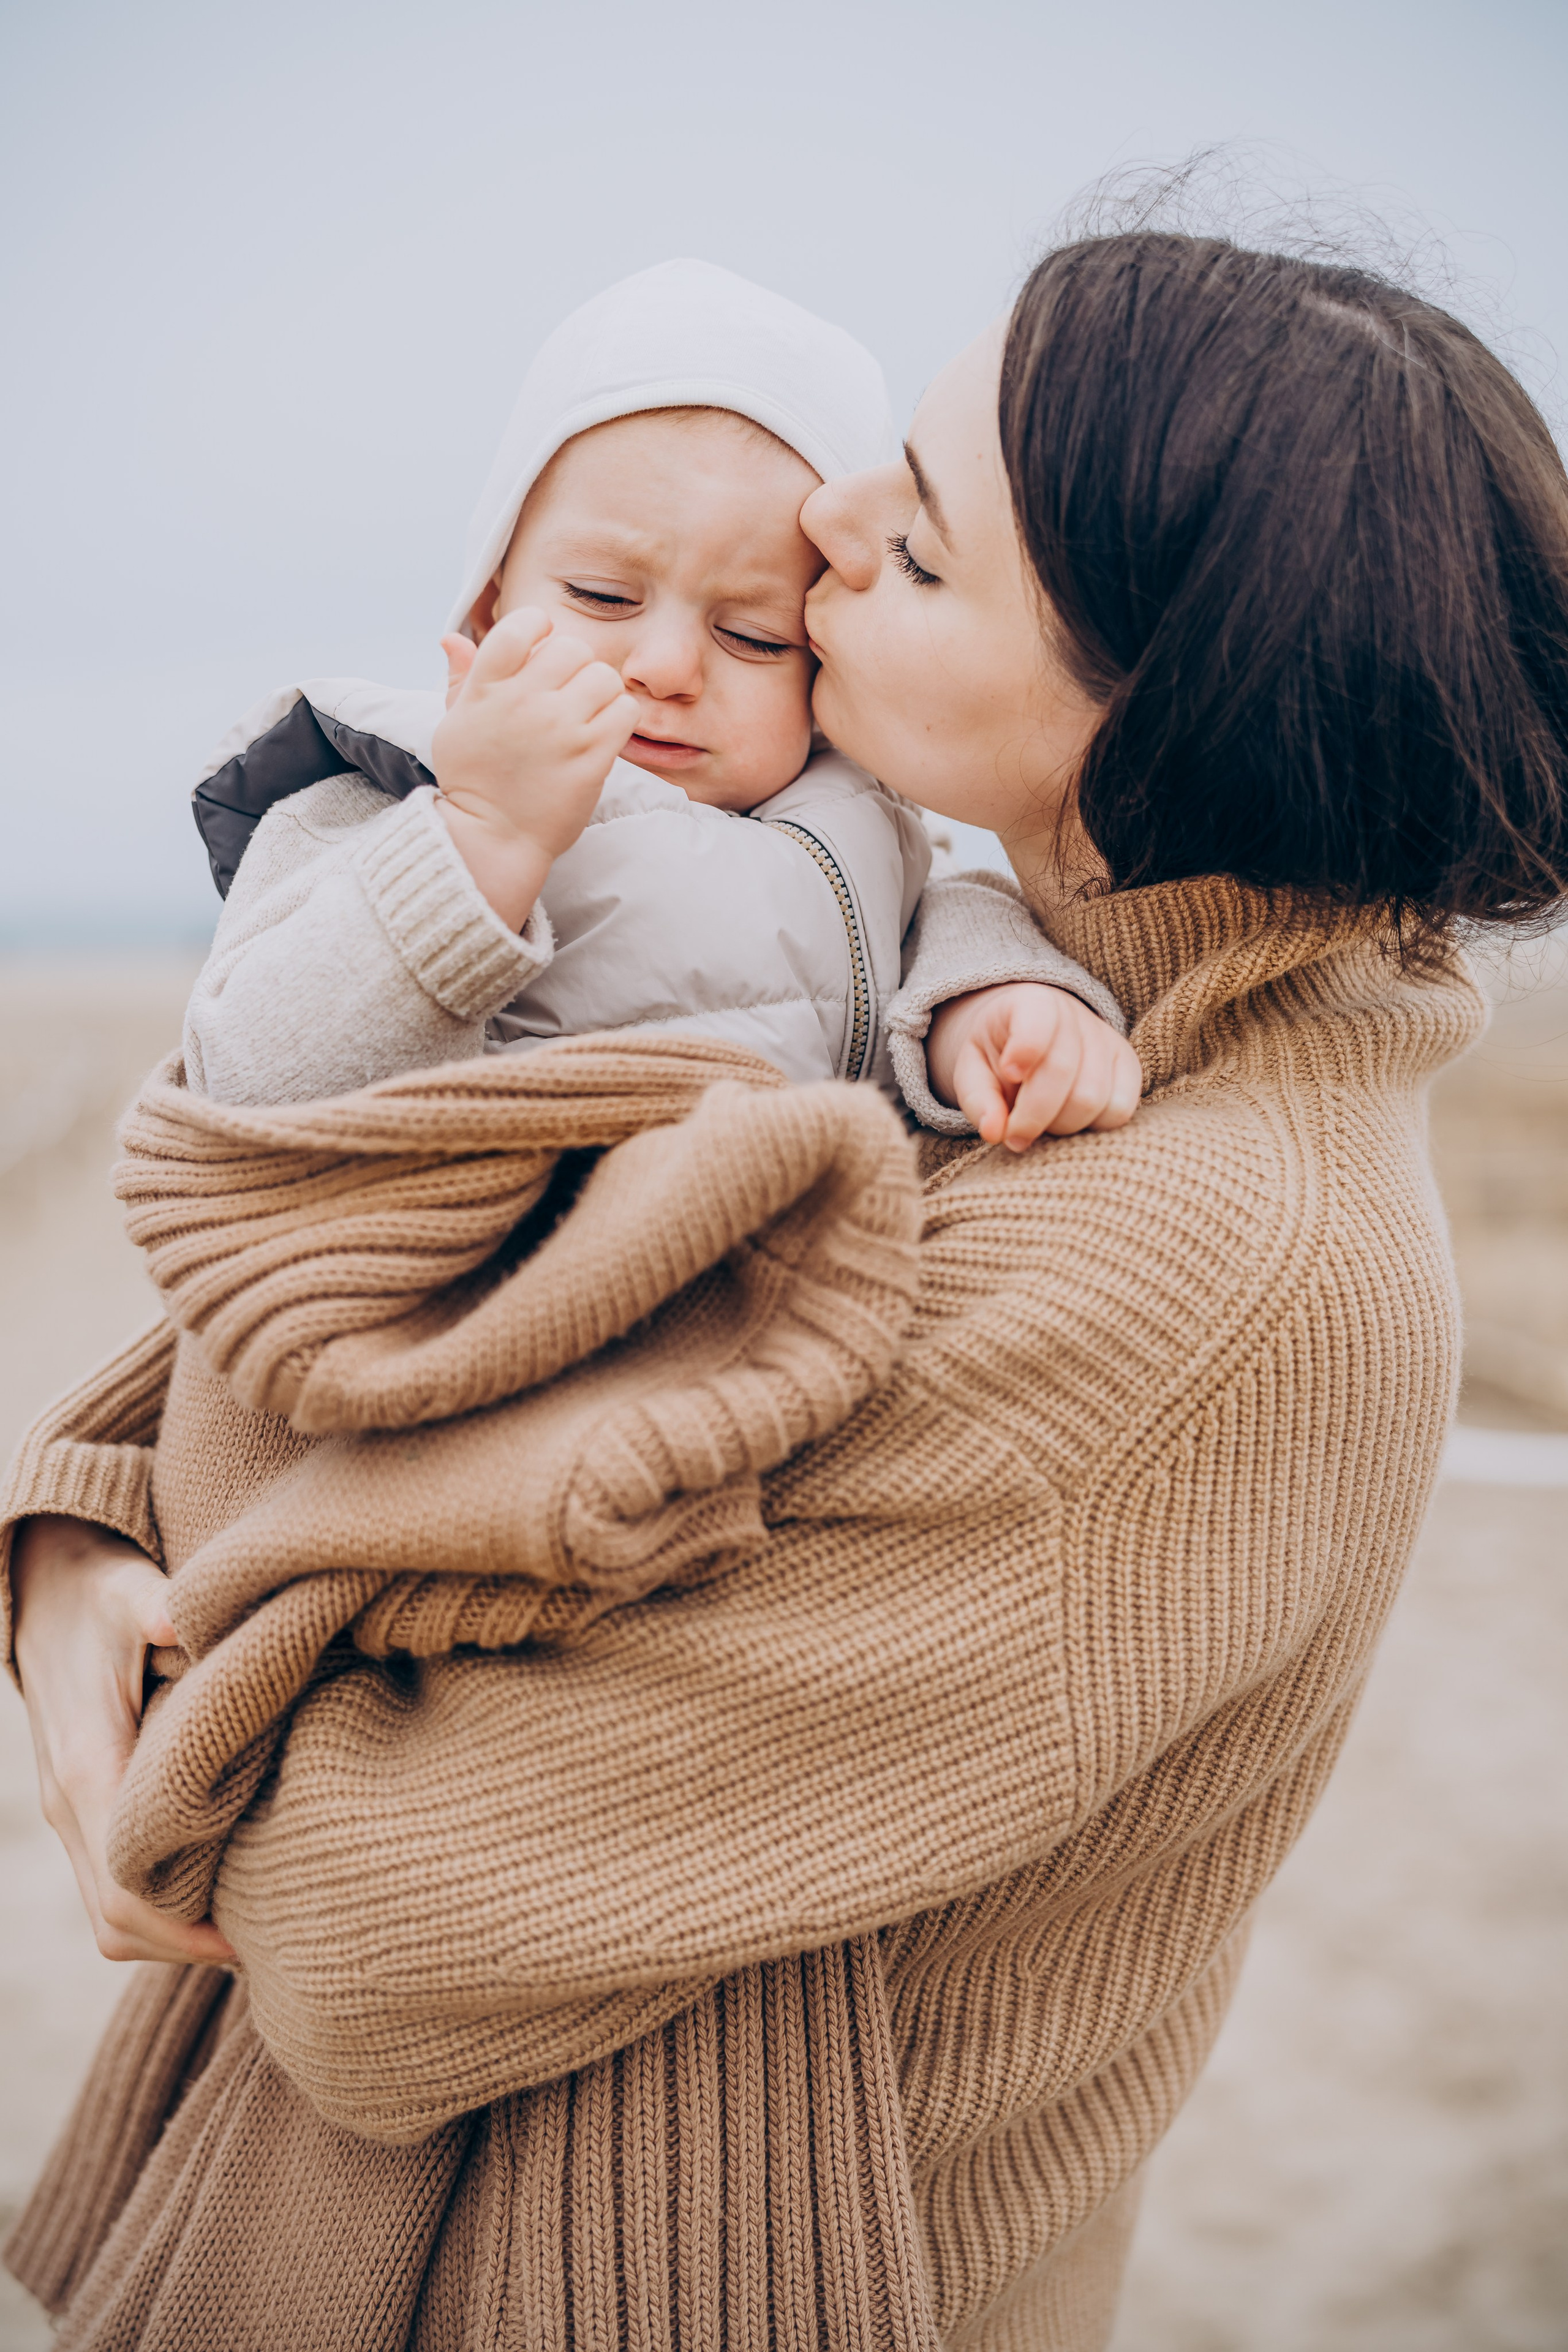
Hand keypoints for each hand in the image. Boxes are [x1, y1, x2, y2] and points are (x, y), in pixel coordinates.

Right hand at [11, 1517, 234, 1965]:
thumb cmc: (98, 1592)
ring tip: (252, 1924)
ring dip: (172, 1933)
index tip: (255, 1937)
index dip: (187, 1926)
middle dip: (189, 1944)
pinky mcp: (82, 1806)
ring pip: (109, 1916)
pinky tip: (219, 1884)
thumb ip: (158, 1608)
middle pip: (116, 1922)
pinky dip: (157, 1905)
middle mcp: (70, 1804)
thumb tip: (180, 1617)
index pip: (125, 1884)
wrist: (43, 1589)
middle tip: (272, 1939)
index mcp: (86, 1767)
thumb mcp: (128, 1591)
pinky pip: (109, 1886)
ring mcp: (69, 1812)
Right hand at [433, 609, 637, 929]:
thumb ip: (460, 678)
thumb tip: (451, 638)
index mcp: (486, 688)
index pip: (520, 626)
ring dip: (600, 691)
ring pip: (603, 676)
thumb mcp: (455, 725)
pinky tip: (602, 733)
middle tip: (567, 692)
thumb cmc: (474, 781)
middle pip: (571, 647)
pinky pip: (625, 710)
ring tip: (586, 714)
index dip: (538, 626)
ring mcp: (560, 729)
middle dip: (574, 665)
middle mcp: (523, 702)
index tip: (542, 647)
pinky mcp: (591, 757)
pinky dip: (619, 717)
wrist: (494, 838)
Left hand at [927, 982, 1142, 1150]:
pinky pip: (1120, 1110)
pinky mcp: (1128, 1065)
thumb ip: (978, 1099)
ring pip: (1092, 1099)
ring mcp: (1107, 1040)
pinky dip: (1093, 1127)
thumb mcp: (973, 1069)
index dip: (1025, 1050)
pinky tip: (1069, 1121)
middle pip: (1062, 1074)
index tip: (1009, 1073)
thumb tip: (995, 1132)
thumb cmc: (999, 1056)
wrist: (1032, 1035)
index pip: (1038, 1022)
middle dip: (1033, 1117)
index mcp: (1032, 1003)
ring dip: (1061, 1126)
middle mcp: (1075, 1015)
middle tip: (1014, 1136)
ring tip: (1041, 1125)